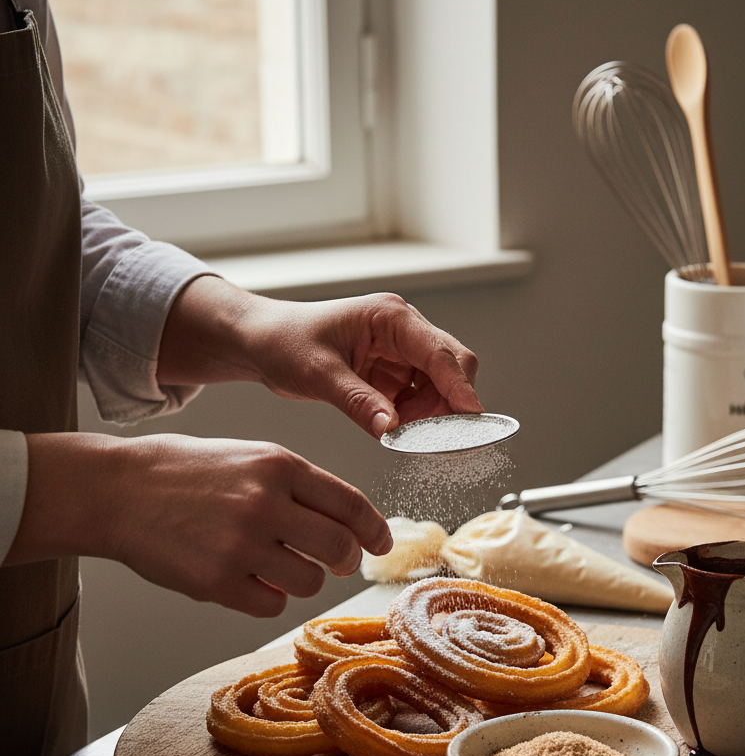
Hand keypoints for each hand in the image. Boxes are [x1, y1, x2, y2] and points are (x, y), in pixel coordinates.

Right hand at [6, 433, 392, 616]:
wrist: (115, 489)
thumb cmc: (185, 472)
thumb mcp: (250, 458)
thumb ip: (299, 486)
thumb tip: (349, 522)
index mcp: (279, 465)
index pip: (352, 504)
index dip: (375, 530)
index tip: (381, 544)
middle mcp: (265, 503)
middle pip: (339, 548)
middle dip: (346, 561)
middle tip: (337, 563)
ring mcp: (240, 544)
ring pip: (309, 582)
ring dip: (303, 580)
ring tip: (276, 565)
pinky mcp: (216, 581)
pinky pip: (272, 605)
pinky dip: (267, 598)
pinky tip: (247, 579)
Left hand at [157, 277, 482, 437]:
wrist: (261, 343)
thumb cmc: (284, 342)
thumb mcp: (318, 374)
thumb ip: (358, 401)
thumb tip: (393, 428)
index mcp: (391, 317)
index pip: (441, 352)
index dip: (460, 387)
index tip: (472, 418)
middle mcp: (404, 332)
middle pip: (452, 369)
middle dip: (448, 405)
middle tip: (431, 438)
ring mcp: (403, 354)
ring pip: (441, 390)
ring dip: (430, 417)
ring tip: (401, 434)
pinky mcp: (395, 375)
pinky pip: (422, 401)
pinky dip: (416, 421)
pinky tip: (395, 430)